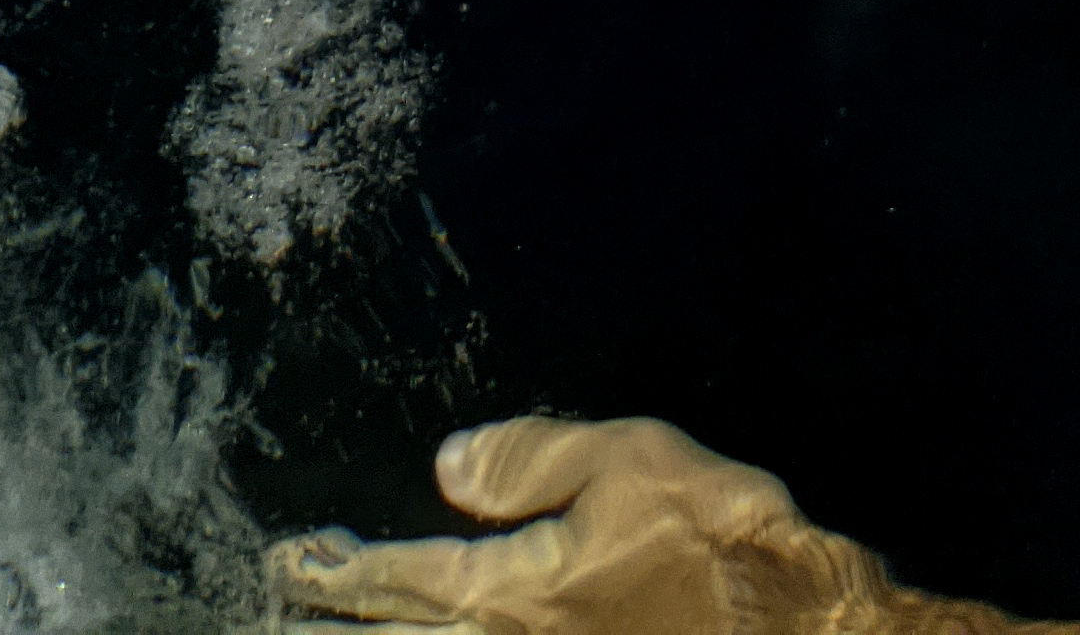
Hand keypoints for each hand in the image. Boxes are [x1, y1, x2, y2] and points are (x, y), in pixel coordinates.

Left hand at [267, 415, 1079, 634]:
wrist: (799, 626)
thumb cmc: (717, 538)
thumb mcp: (626, 461)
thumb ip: (531, 460)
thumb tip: (448, 466)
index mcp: (519, 588)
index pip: (406, 578)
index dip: (340, 570)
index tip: (291, 560)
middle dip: (341, 622)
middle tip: (281, 605)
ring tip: (333, 633)